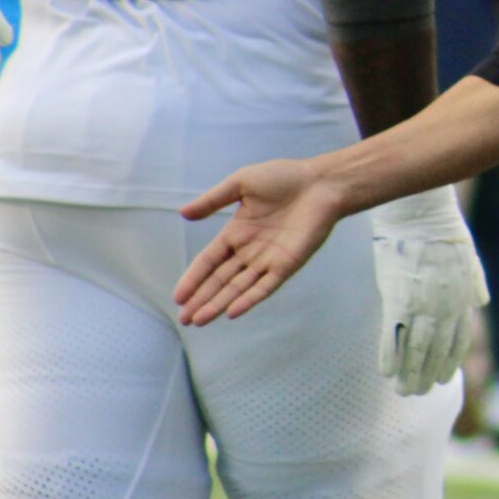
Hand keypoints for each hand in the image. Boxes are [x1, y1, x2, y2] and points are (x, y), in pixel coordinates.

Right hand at [176, 158, 344, 324]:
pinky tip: (232, 312)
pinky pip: (265, 286)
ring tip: (200, 320)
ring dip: (219, 304)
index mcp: (236, 233)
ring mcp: (268, 260)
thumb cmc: (284, 178)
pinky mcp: (287, 265)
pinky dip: (249, 299)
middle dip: (201, 299)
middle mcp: (249, 251)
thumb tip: (183, 213)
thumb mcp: (241, 183)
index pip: (208, 261)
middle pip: (220, 280)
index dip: (193, 279)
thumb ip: (213, 200)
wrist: (321, 182)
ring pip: (238, 288)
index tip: (178, 297)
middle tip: (184, 319)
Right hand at [369, 187, 488, 395]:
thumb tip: (482, 300)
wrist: (420, 214)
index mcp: (462, 299)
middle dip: (427, 375)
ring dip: (410, 374)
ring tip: (403, 391)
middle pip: (437, 351)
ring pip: (417, 349)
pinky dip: (391, 356)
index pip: (458, 340)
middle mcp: (445, 307)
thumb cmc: (443, 232)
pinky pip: (394, 335)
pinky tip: (386, 372)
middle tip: (417, 393)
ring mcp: (422, 305)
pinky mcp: (398, 299)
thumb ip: (475, 282)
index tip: (441, 379)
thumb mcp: (468, 257)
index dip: (449, 362)